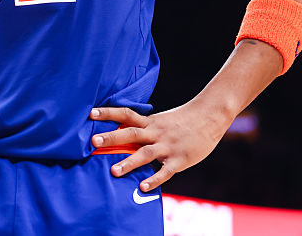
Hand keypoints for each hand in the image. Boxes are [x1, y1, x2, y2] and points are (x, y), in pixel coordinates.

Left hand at [90, 101, 231, 191]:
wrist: (210, 116)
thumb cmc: (183, 120)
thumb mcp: (161, 120)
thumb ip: (143, 128)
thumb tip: (120, 133)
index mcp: (150, 122)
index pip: (125, 114)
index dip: (108, 113)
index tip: (91, 113)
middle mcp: (156, 132)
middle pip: (130, 133)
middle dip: (111, 138)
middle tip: (93, 141)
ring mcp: (167, 146)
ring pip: (145, 153)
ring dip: (129, 162)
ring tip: (113, 171)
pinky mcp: (179, 159)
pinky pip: (165, 171)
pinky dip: (153, 179)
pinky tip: (142, 187)